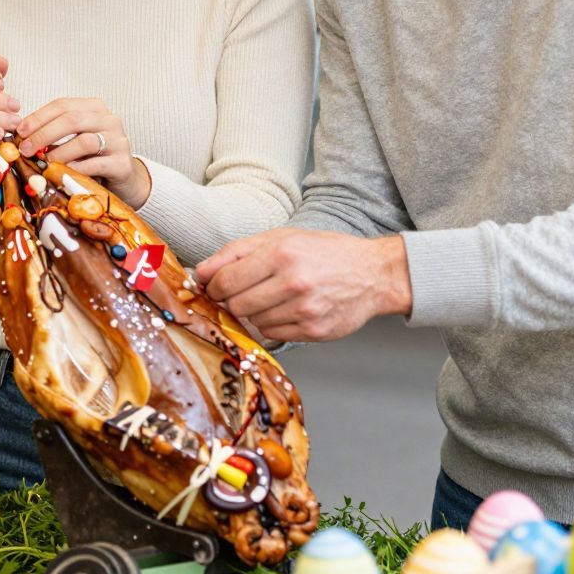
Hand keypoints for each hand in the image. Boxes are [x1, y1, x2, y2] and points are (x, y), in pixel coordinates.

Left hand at [16, 97, 146, 207]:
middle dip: (44, 134)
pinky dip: (75, 169)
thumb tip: (20, 138)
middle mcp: (109, 120)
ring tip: (43, 163)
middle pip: (72, 119)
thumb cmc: (93, 158)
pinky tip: (62, 174)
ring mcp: (119, 141)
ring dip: (58, 153)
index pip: (63, 105)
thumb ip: (53, 135)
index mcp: (94, 108)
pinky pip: (96, 164)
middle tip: (26, 149)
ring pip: (84, 141)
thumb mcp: (73, 140)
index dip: (39, 117)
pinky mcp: (122, 164)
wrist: (124, 179)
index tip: (20, 131)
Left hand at [193, 229, 411, 341]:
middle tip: (243, 291)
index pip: (226, 280)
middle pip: (235, 304)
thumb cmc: (325, 252)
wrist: (374, 274)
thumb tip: (199, 272)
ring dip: (253, 312)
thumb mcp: (281, 238)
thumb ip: (236, 253)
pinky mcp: (313, 332)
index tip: (214, 286)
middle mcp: (293, 282)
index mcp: (281, 254)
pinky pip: (272, 335)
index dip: (212, 286)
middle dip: (231, 300)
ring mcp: (304, 310)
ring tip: (272, 297)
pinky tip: (286, 309)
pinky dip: (271, 324)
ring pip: (253, 321)